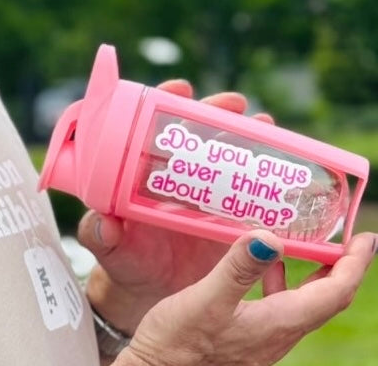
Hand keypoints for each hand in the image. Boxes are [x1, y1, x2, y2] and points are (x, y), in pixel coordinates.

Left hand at [79, 82, 270, 327]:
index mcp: (145, 172)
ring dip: (247, 136)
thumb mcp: (109, 247)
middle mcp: (176, 176)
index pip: (155, 126)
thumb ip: (100, 234)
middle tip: (236, 104)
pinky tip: (284, 170)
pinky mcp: (228, 220)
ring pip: (227, 156)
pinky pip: (248, 193)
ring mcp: (204, 196)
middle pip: (198, 133)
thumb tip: (103, 222)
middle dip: (217, 112)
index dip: (168, 102)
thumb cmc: (123, 262)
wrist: (148, 299)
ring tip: (265, 125)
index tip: (182, 87)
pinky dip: (265, 178)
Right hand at [115, 230, 375, 365]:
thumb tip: (269, 237)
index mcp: (278, 323)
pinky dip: (283, 281)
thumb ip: (238, 268)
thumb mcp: (206, 299)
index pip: (333, 293)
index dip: (354, 265)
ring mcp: (264, 338)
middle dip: (342, 268)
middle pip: (326, 300)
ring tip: (310, 243)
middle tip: (350, 237)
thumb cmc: (179, 343)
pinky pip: (281, 307)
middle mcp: (279, 334)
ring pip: (305, 304)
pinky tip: (264, 266)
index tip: (367, 238)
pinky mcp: (247, 337)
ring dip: (315, 274)